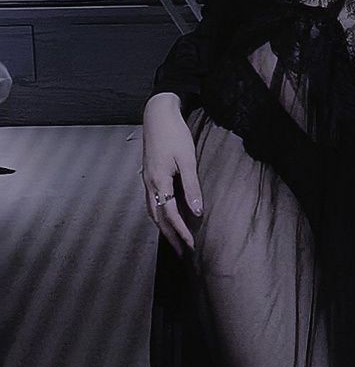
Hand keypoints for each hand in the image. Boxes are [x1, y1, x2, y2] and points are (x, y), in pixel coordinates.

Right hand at [141, 93, 202, 255]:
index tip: (192, 246)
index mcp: (159, 182)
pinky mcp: (148, 175)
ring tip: (175, 240)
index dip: (181, 232)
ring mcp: (146, 180)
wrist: (157, 114)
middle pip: (158, 218)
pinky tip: (165, 217)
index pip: (170, 215)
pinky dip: (159, 214)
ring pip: (152, 211)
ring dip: (163, 228)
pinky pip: (151, 202)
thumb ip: (191, 186)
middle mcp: (149, 184)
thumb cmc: (175, 135)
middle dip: (171, 236)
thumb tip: (197, 212)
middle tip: (183, 252)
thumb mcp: (187, 159)